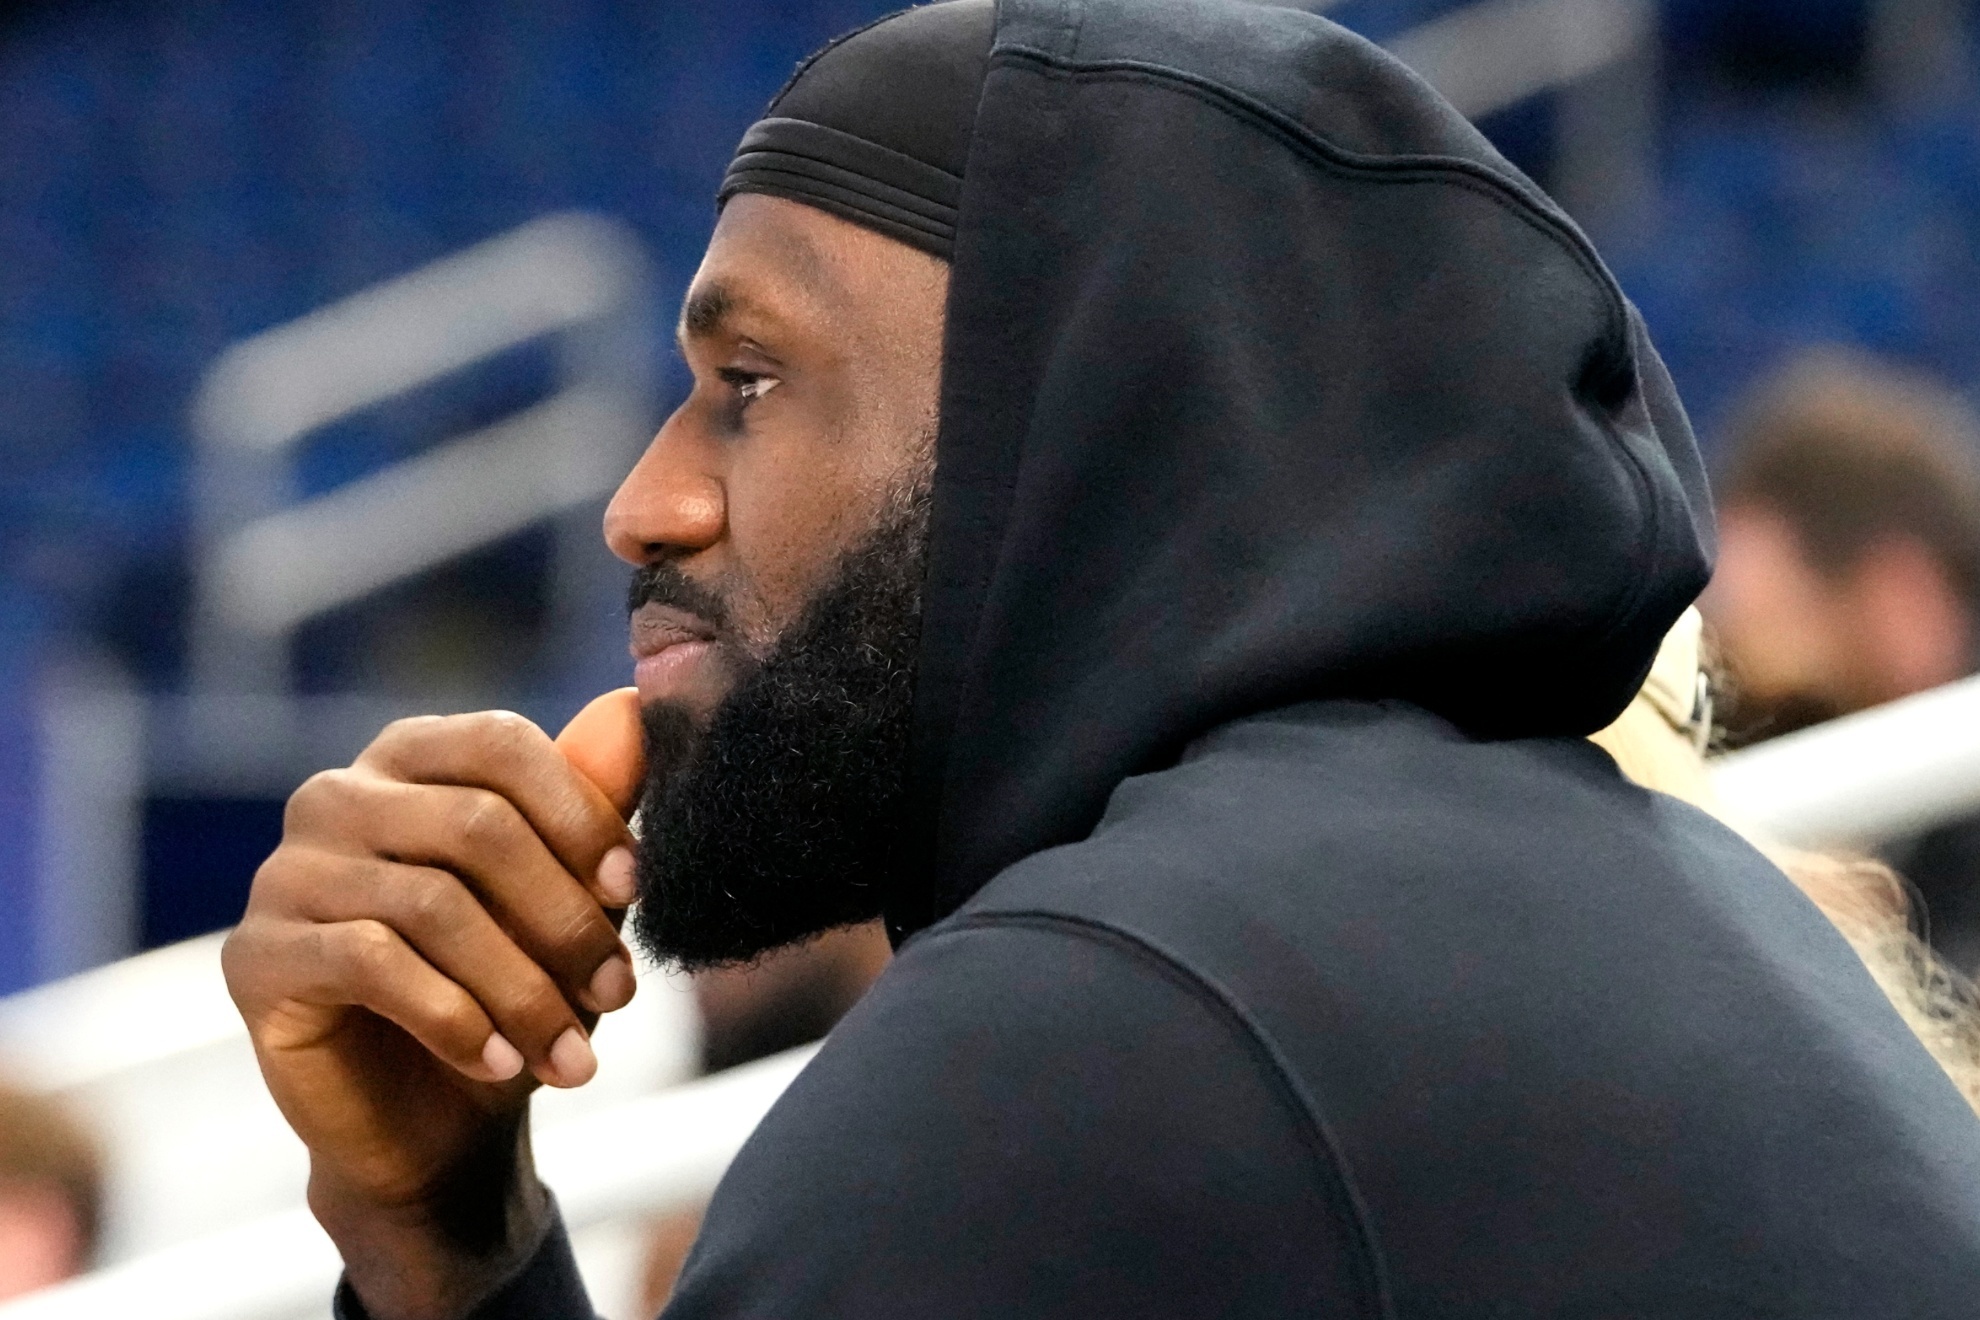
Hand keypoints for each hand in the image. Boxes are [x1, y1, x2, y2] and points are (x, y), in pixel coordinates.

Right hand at [222, 705, 642, 1319]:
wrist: (434, 1126)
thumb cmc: (509, 989)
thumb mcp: (569, 898)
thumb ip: (595, 801)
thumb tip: (631, 706)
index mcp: (411, 757)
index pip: (500, 744)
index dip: (579, 812)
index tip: (634, 888)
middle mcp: (336, 796)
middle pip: (476, 825)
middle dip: (564, 918)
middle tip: (618, 991)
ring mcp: (285, 873)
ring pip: (432, 904)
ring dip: (523, 988)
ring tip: (573, 1053)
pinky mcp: (256, 957)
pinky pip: (370, 963)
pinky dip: (455, 1018)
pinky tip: (501, 1064)